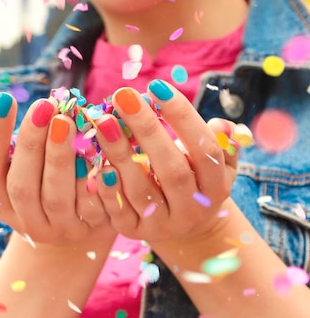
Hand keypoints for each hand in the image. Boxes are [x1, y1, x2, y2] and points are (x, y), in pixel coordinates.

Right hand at [0, 92, 113, 245]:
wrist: (82, 223)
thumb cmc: (45, 177)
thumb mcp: (19, 164)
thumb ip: (3, 142)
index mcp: (1, 198)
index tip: (3, 98)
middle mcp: (26, 219)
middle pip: (21, 186)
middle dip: (31, 144)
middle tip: (44, 105)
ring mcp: (57, 229)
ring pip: (55, 198)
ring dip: (60, 158)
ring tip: (67, 121)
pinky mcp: (89, 230)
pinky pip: (91, 208)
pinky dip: (95, 182)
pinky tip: (100, 153)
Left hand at [95, 80, 239, 246]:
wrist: (184, 227)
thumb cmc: (196, 177)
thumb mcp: (219, 163)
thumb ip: (222, 142)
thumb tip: (221, 126)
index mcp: (217, 187)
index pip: (205, 150)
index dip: (183, 117)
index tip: (157, 86)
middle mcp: (193, 209)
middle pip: (172, 169)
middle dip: (147, 129)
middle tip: (123, 95)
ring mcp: (163, 225)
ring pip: (140, 189)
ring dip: (119, 152)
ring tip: (102, 120)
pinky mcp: (135, 232)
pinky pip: (118, 212)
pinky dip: (106, 188)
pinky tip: (94, 160)